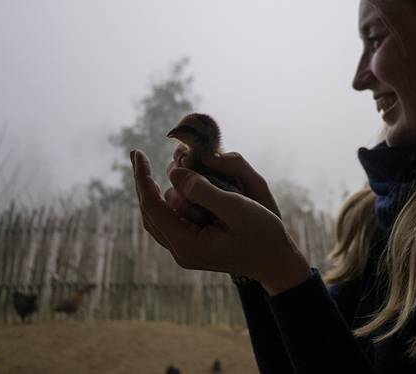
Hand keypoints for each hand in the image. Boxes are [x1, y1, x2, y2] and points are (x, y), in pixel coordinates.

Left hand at [131, 148, 310, 293]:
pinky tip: (178, 184)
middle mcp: (181, 250)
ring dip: (158, 190)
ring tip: (161, 166)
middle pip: (149, 212)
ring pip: (159, 216)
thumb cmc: (262, 234)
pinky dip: (170, 200)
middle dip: (143, 182)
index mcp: (187, 244)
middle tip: (139, 155)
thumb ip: (204, 190)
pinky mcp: (194, 246)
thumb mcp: (237, 208)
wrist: (277, 262)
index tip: (138, 153)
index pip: (152, 206)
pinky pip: (172, 220)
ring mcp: (187, 251)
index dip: (142, 178)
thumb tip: (173, 173)